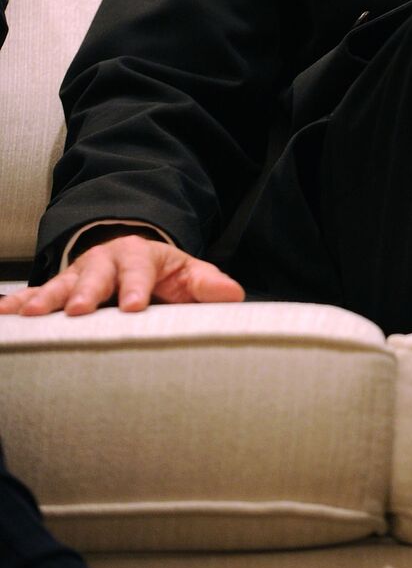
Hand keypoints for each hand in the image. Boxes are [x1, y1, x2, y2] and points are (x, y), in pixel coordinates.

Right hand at [0, 235, 244, 316]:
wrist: (131, 253)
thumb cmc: (163, 272)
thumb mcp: (187, 272)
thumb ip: (207, 284)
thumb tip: (234, 295)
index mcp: (140, 256)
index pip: (139, 271)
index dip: (135, 288)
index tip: (133, 306)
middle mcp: (106, 261)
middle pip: (95, 275)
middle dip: (85, 292)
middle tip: (77, 311)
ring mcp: (79, 274)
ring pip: (60, 284)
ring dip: (44, 299)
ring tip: (28, 315)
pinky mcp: (60, 287)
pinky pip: (36, 294)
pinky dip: (20, 303)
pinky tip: (6, 314)